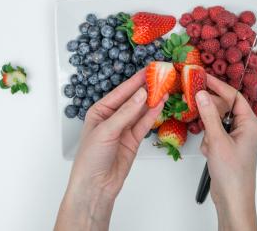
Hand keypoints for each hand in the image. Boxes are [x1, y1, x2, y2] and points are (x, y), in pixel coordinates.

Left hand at [55, 69, 165, 230]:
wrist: (95, 186)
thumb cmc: (90, 159)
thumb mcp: (106, 131)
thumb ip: (126, 113)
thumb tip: (141, 95)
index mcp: (99, 111)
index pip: (120, 92)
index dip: (135, 81)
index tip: (149, 70)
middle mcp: (112, 118)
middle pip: (132, 99)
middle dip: (146, 88)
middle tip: (161, 77)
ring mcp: (124, 129)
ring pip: (140, 111)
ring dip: (152, 100)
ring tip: (165, 88)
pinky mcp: (133, 140)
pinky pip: (145, 123)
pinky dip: (153, 114)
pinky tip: (161, 104)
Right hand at [195, 74, 256, 230]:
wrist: (233, 198)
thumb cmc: (232, 173)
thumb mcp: (217, 140)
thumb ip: (208, 115)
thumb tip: (202, 94)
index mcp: (250, 123)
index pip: (233, 96)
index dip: (218, 85)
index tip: (203, 76)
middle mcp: (245, 128)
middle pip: (224, 106)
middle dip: (210, 108)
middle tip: (193, 99)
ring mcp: (236, 137)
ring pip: (217, 120)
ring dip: (209, 128)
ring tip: (207, 141)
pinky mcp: (228, 146)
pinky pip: (214, 133)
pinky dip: (208, 140)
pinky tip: (209, 151)